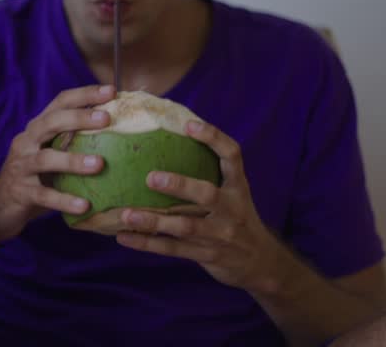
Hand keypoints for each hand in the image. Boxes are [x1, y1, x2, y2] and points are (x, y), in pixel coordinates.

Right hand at [0, 84, 115, 249]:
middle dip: (79, 118)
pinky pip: (44, 195)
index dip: (84, 94)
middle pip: (51, 122)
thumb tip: (119, 134)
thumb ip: (74, 143)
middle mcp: (27, 142)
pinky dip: (64, 200)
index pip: (60, 103)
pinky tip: (84, 205)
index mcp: (38, 128)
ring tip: (99, 164)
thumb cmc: (36, 177)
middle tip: (106, 119)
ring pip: (46, 159)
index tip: (111, 91)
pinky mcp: (21, 192)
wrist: (0, 206)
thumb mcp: (53, 154)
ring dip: (73, 160)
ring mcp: (21, 166)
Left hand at [114, 120, 288, 292]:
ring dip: (154, 221)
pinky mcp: (208, 255)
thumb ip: (209, 173)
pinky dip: (147, 243)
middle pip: (207, 194)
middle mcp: (232, 209)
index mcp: (238, 187)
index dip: (213, 138)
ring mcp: (221, 235)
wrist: (261, 262)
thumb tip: (164, 140)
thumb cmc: (236, 216)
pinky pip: (173, 249)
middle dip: (179, 185)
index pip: (232, 156)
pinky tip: (124, 237)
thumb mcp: (234, 193)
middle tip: (150, 177)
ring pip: (185, 227)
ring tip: (126, 214)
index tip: (188, 125)